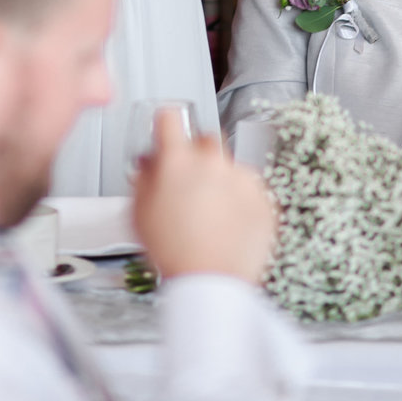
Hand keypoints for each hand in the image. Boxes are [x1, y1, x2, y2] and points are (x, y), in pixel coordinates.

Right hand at [132, 108, 275, 285]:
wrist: (211, 283)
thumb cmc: (174, 252)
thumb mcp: (139, 213)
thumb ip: (143, 177)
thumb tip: (150, 162)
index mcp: (178, 160)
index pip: (170, 117)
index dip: (165, 125)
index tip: (167, 131)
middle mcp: (212, 161)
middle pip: (204, 138)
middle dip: (196, 155)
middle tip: (189, 183)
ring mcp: (240, 177)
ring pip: (229, 164)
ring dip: (220, 179)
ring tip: (210, 213)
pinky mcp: (262, 196)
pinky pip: (249, 186)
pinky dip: (240, 198)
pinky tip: (227, 222)